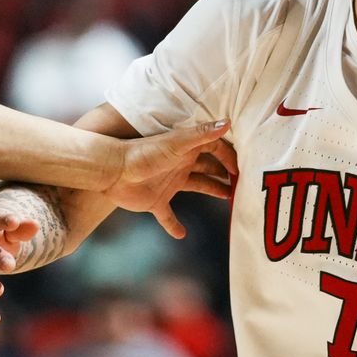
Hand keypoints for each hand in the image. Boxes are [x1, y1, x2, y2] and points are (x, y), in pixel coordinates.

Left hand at [104, 120, 238, 238]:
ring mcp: (169, 184)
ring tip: (229, 200)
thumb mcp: (177, 142)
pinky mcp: (157, 201)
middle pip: (208, 169)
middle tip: (242, 183)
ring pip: (197, 187)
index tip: (242, 167)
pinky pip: (168, 216)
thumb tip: (228, 122)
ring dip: (212, 191)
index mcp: (187, 151)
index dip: (229, 157)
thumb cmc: (144, 152)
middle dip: (225, 174)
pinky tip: (181, 234)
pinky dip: (174, 225)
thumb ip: (203, 135)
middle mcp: (181, 166)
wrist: (114, 171)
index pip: (215, 150)